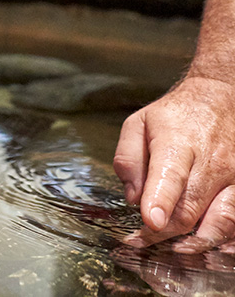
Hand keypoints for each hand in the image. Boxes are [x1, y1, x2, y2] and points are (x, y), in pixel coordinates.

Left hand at [115, 75, 234, 250]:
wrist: (217, 101)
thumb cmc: (174, 117)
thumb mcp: (138, 125)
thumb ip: (128, 160)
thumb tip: (133, 197)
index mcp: (178, 144)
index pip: (171, 176)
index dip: (160, 202)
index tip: (150, 222)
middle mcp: (211, 163)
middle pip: (190, 207)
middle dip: (165, 232)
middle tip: (140, 242)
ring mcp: (233, 177)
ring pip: (220, 221)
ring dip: (196, 241)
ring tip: (172, 251)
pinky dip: (226, 239)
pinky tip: (209, 248)